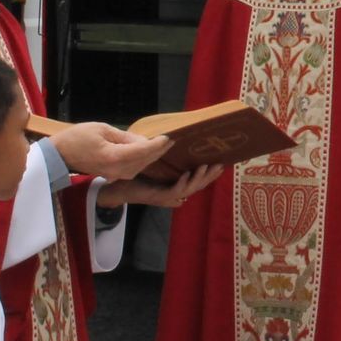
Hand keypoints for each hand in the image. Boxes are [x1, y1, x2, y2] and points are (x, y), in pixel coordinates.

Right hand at [46, 124, 170, 180]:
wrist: (58, 155)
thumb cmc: (76, 138)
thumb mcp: (102, 129)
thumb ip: (125, 137)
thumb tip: (143, 140)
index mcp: (113, 157)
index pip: (142, 151)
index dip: (157, 144)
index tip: (168, 137)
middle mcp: (116, 169)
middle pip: (143, 160)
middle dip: (158, 150)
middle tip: (170, 140)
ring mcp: (113, 174)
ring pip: (139, 167)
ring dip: (151, 156)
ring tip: (163, 145)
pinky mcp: (111, 175)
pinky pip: (132, 169)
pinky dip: (142, 161)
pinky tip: (148, 154)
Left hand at [97, 164, 225, 207]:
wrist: (118, 189)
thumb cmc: (134, 178)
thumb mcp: (154, 167)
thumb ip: (165, 160)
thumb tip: (173, 143)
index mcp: (175, 186)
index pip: (197, 182)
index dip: (209, 176)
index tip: (222, 165)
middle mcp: (173, 194)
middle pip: (197, 187)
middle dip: (210, 177)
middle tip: (221, 165)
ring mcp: (166, 197)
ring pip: (189, 190)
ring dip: (199, 179)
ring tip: (207, 167)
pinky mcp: (158, 197)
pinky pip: (174, 191)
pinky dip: (182, 183)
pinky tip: (186, 174)